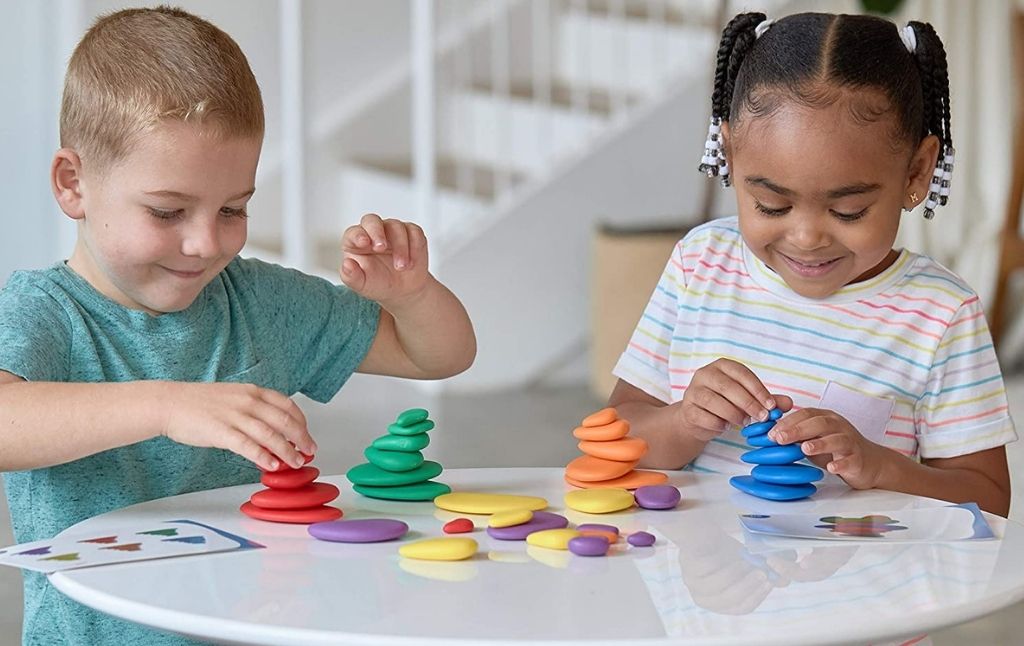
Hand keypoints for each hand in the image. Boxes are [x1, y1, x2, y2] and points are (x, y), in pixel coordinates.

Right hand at [160, 382, 314, 470]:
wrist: (169, 402)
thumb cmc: (199, 402)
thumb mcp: (234, 398)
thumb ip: (254, 410)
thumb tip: (272, 430)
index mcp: (253, 392)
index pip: (288, 406)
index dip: (302, 423)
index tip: (308, 435)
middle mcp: (248, 401)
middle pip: (285, 421)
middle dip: (302, 439)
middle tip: (309, 452)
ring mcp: (236, 416)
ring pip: (271, 436)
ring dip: (288, 451)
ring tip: (296, 463)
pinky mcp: (222, 432)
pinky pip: (249, 446)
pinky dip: (264, 457)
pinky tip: (272, 466)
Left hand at [340, 213, 429, 304]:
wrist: (403, 290)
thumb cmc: (378, 284)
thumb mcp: (362, 285)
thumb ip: (351, 277)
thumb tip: (347, 264)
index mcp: (356, 243)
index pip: (354, 232)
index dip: (358, 235)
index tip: (363, 243)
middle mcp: (373, 233)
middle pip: (372, 220)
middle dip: (377, 232)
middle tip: (382, 248)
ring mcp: (392, 231)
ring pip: (396, 227)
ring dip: (400, 247)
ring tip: (401, 267)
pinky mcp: (411, 233)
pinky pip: (414, 232)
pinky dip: (414, 247)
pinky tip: (412, 262)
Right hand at [679, 358, 791, 440]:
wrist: (698, 418)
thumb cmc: (726, 404)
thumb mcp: (748, 399)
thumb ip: (768, 400)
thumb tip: (789, 403)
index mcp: (722, 366)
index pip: (742, 373)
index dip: (758, 389)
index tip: (771, 406)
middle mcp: (704, 374)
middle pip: (727, 386)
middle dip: (748, 403)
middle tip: (762, 417)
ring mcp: (693, 391)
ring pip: (713, 401)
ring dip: (733, 414)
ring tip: (745, 422)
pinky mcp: (687, 409)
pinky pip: (703, 416)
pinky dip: (718, 423)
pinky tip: (726, 427)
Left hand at [768, 408, 888, 488]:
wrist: (870, 462)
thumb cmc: (836, 449)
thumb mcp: (814, 438)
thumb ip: (797, 435)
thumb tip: (770, 435)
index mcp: (826, 418)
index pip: (806, 414)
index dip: (788, 421)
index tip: (771, 432)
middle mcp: (839, 427)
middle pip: (819, 423)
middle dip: (798, 430)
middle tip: (780, 438)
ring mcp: (850, 442)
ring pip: (837, 439)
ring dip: (820, 443)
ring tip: (804, 448)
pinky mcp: (859, 459)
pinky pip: (850, 460)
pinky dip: (841, 463)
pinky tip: (831, 468)